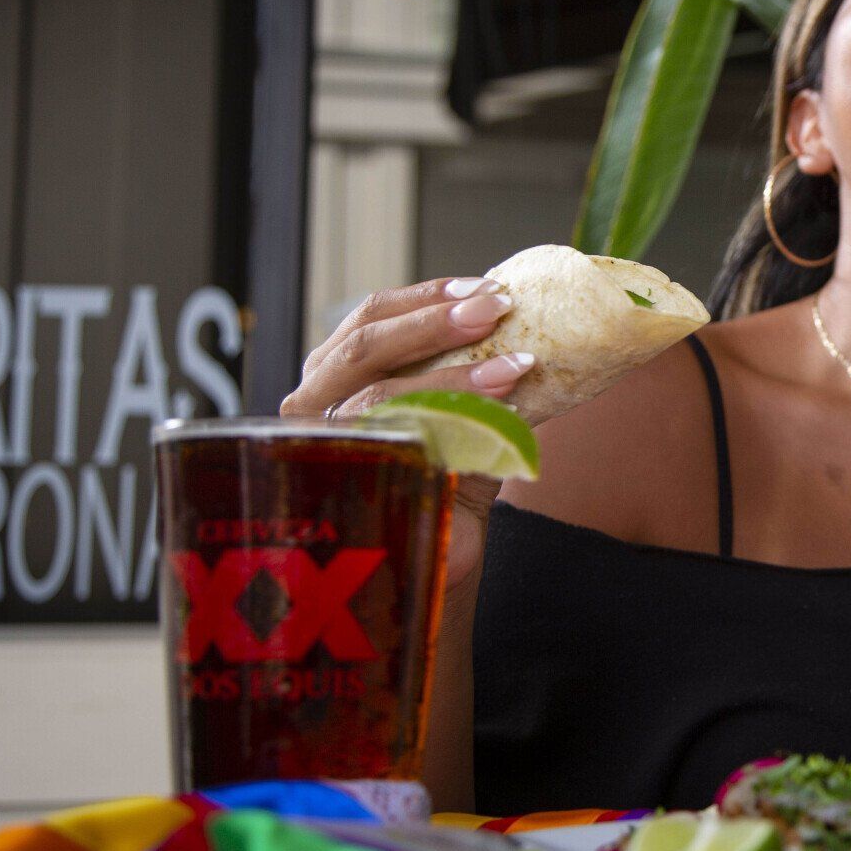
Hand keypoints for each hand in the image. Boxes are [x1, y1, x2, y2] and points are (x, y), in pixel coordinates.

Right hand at [280, 276, 534, 590]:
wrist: (438, 565)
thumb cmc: (446, 485)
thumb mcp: (465, 420)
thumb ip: (481, 380)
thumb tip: (537, 328)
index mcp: (335, 378)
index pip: (368, 318)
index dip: (425, 296)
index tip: (486, 285)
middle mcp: (313, 409)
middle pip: (363, 347)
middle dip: (434, 322)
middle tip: (497, 307)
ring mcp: (323, 450)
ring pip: (378, 395)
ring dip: (453, 375)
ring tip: (515, 365)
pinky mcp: (350, 493)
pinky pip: (398, 449)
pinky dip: (454, 426)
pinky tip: (503, 415)